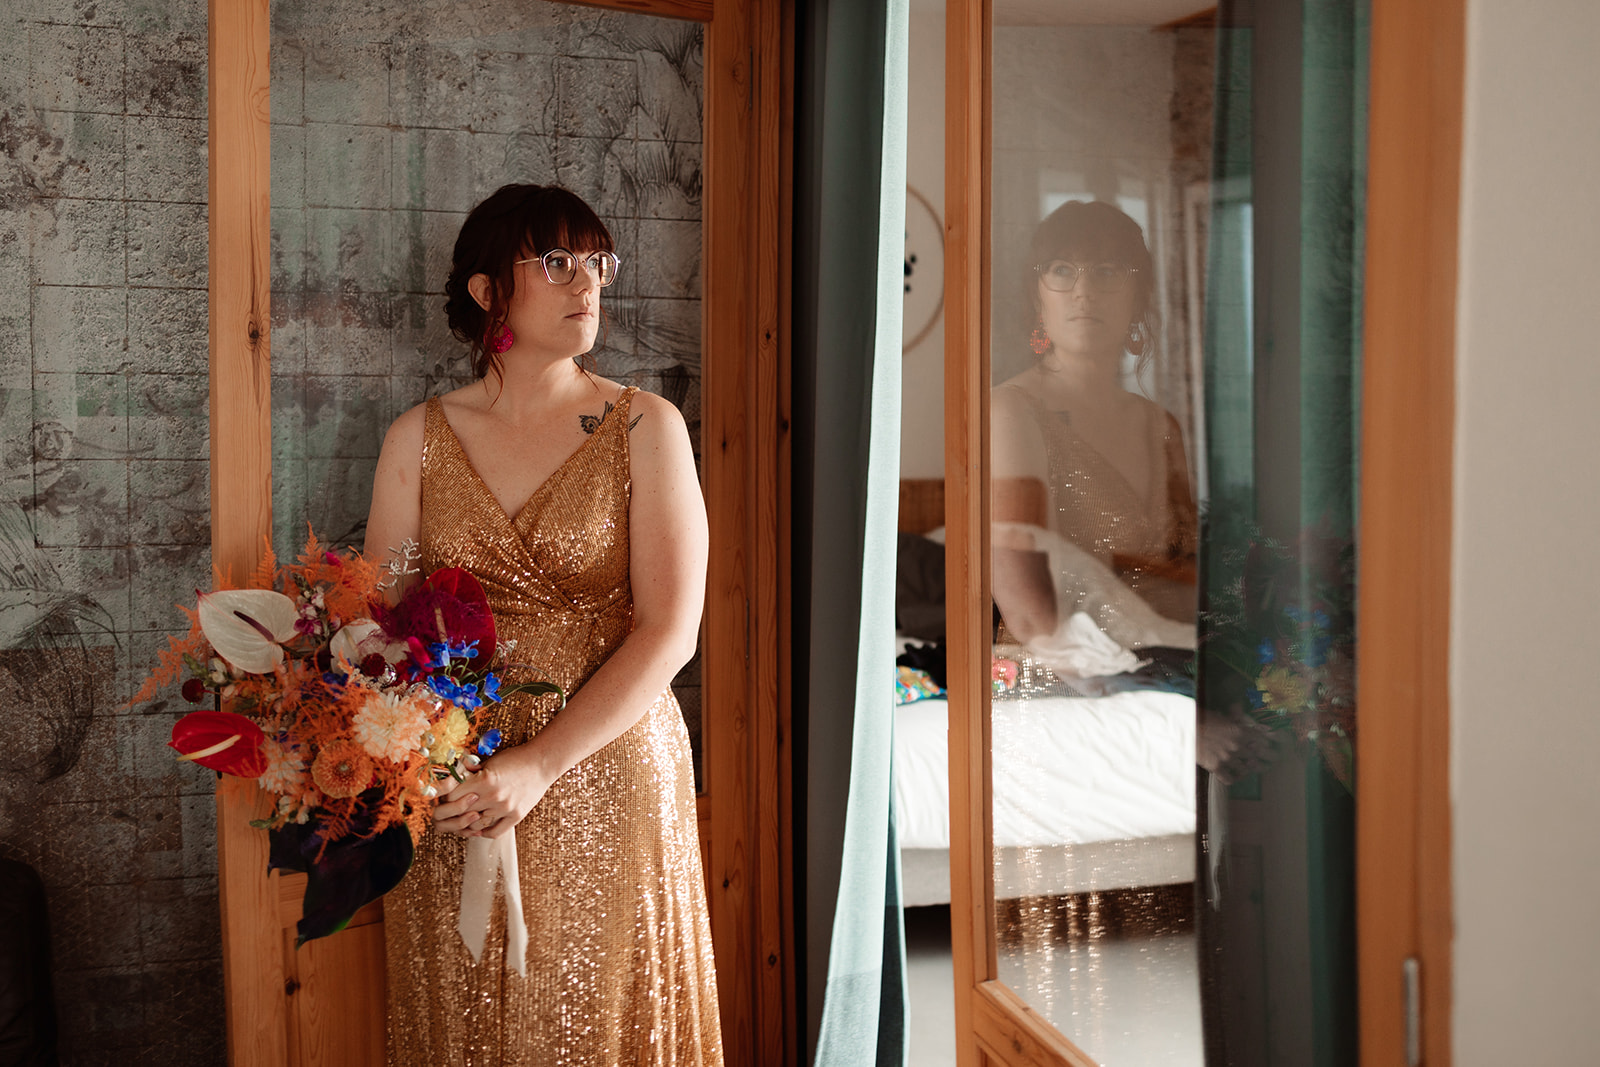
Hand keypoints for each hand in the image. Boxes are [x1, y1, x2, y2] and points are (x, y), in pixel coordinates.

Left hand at [434, 743, 557, 838]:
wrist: (542, 762)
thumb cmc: (515, 758)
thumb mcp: (490, 760)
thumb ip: (470, 772)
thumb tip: (452, 778)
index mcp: (484, 780)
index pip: (452, 797)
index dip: (447, 797)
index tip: (447, 795)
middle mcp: (494, 797)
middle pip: (461, 813)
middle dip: (454, 811)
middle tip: (452, 808)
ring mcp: (505, 809)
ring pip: (475, 826)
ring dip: (467, 823)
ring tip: (466, 817)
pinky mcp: (516, 816)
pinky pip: (494, 832)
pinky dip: (484, 832)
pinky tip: (480, 826)